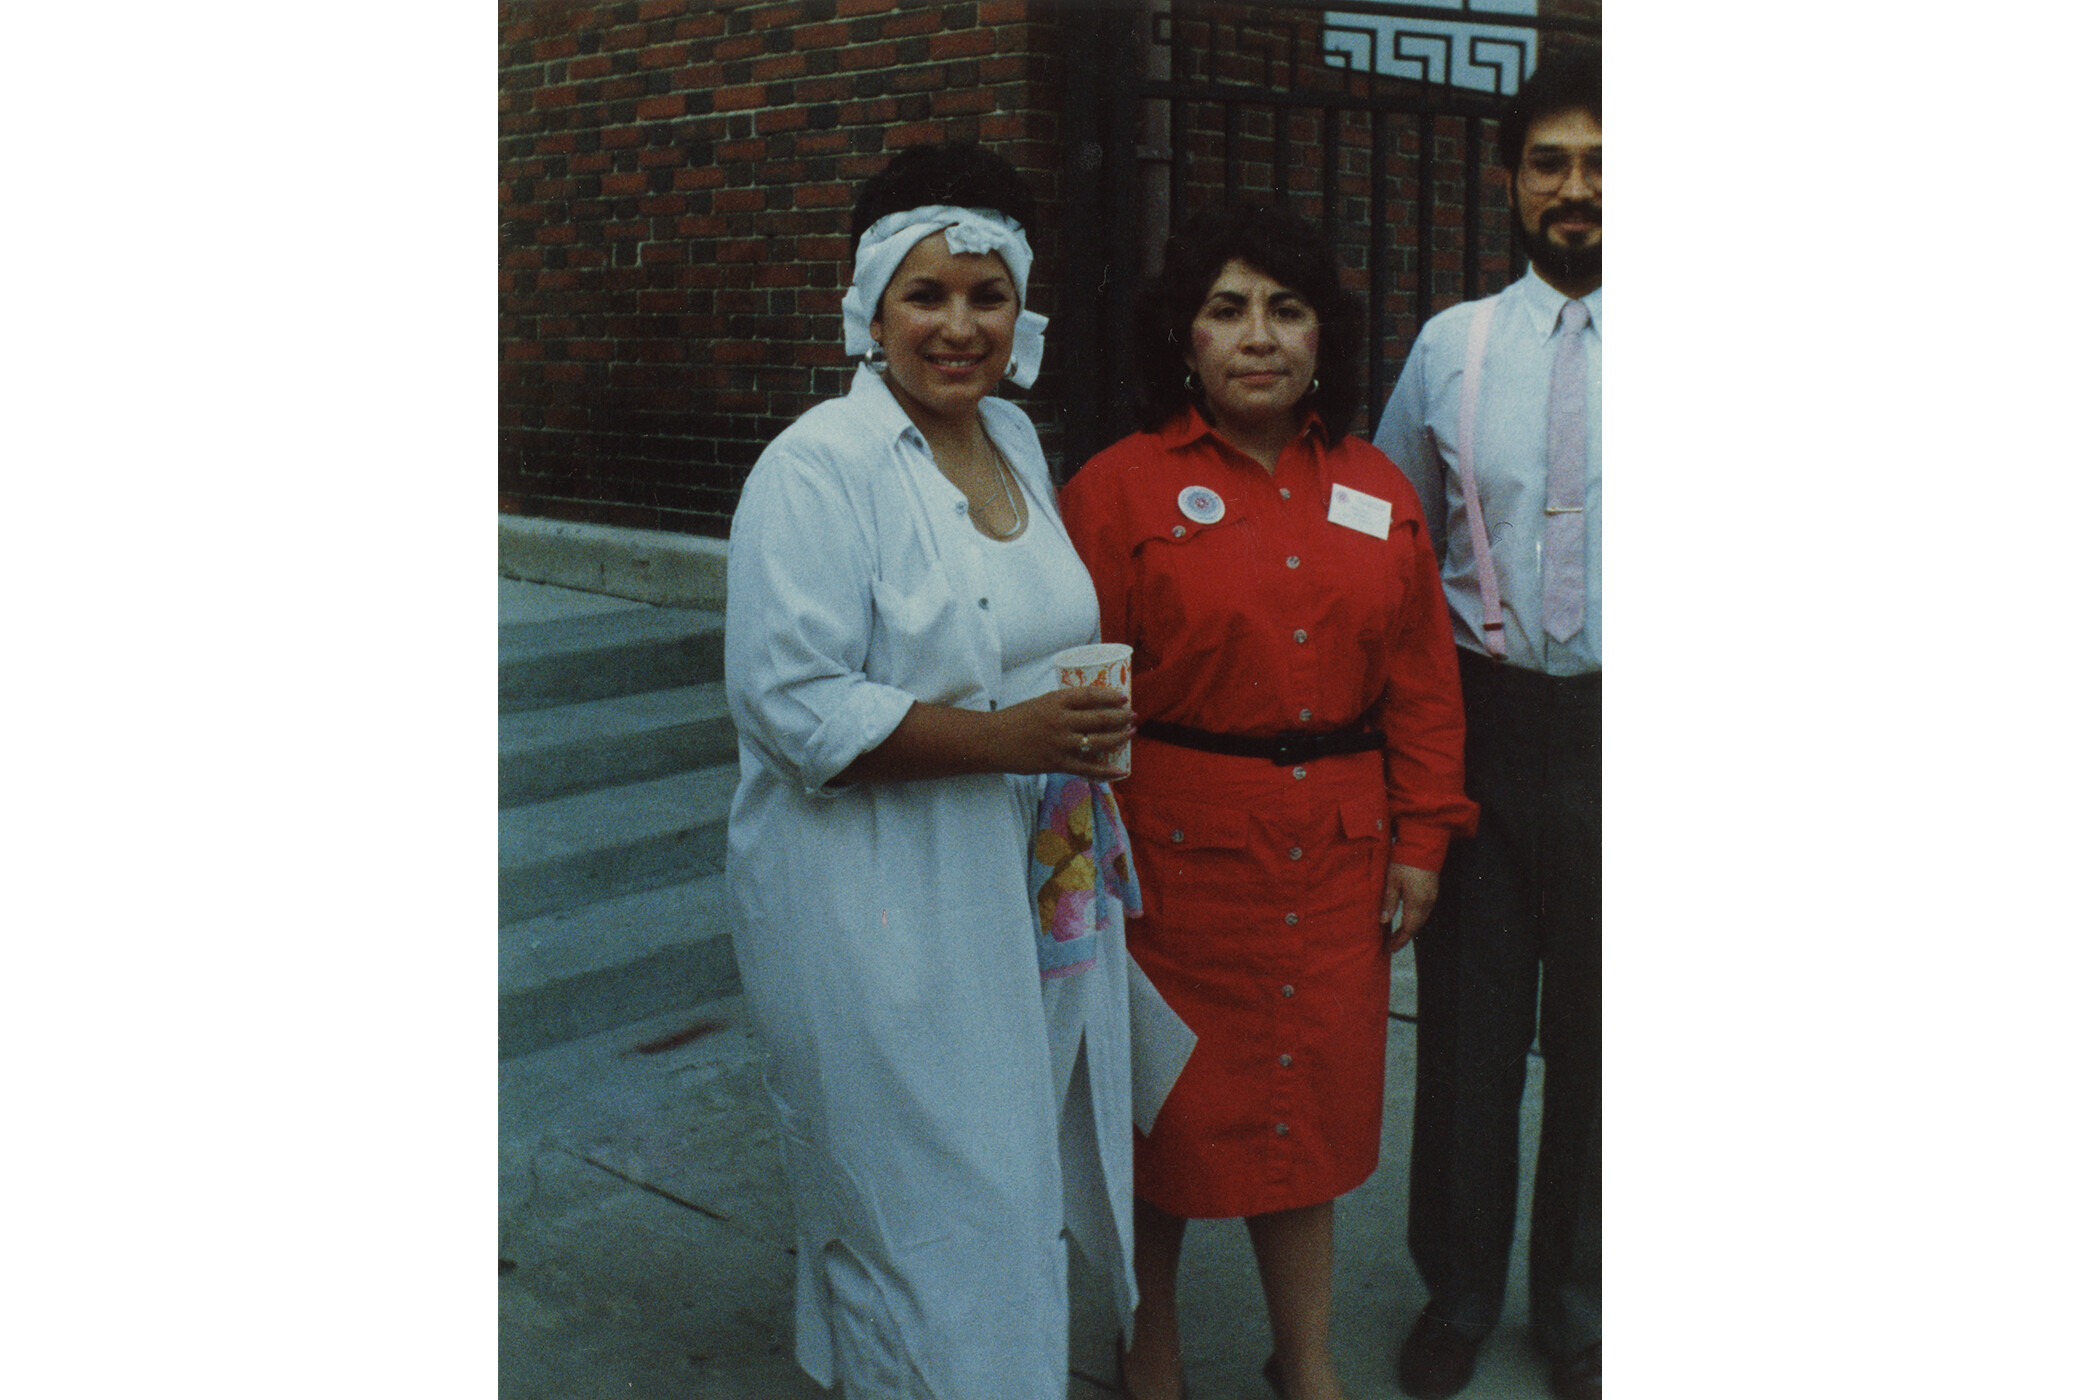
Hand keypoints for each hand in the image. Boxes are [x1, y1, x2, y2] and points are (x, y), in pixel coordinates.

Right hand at [995, 686, 1134, 780]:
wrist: (991, 741)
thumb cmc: (1014, 720)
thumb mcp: (1039, 703)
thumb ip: (1062, 706)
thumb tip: (1090, 709)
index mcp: (1055, 700)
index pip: (1090, 695)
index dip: (1110, 696)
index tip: (1123, 697)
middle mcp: (1060, 720)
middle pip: (1099, 718)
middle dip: (1120, 717)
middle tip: (1132, 716)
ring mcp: (1059, 743)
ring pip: (1098, 742)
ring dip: (1118, 738)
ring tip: (1130, 733)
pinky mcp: (1056, 763)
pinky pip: (1087, 768)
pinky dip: (1106, 771)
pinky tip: (1121, 770)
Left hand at [1380, 862, 1438, 953]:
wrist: (1423, 844)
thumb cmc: (1405, 861)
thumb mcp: (1392, 880)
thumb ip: (1388, 901)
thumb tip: (1383, 921)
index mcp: (1417, 903)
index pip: (1408, 929)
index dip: (1399, 940)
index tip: (1389, 948)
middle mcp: (1427, 903)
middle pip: (1416, 927)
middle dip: (1403, 937)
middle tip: (1390, 944)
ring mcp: (1432, 897)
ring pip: (1421, 920)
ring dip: (1409, 929)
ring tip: (1396, 935)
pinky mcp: (1433, 891)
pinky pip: (1424, 911)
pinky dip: (1415, 919)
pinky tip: (1407, 919)